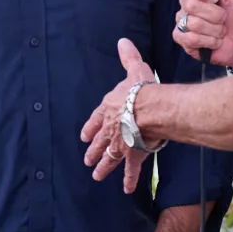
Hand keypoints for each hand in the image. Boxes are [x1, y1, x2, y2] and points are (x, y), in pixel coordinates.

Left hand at [79, 38, 156, 192]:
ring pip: (109, 158)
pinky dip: (130, 180)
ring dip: (103, 168)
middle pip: (99, 143)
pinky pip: (131, 170)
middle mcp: (110, 129)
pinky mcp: (132, 155)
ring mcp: (119, 144)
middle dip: (92, 152)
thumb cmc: (140, 89)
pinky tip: (127, 190)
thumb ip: (127, 57)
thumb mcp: (133, 70)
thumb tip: (123, 41)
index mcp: (108, 110)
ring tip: (97, 176)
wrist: (148, 109)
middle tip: (87, 160)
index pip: (95, 120)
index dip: (90, 128)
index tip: (84, 136)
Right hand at [175, 0, 232, 69]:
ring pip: (192, 23)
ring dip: (213, 30)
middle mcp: (189, 3)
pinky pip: (188, 38)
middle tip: (223, 17)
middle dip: (214, 14)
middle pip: (190, 3)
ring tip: (220, 31)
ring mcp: (183, 21)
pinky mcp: (182, 38)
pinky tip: (213, 41)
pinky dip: (206, 41)